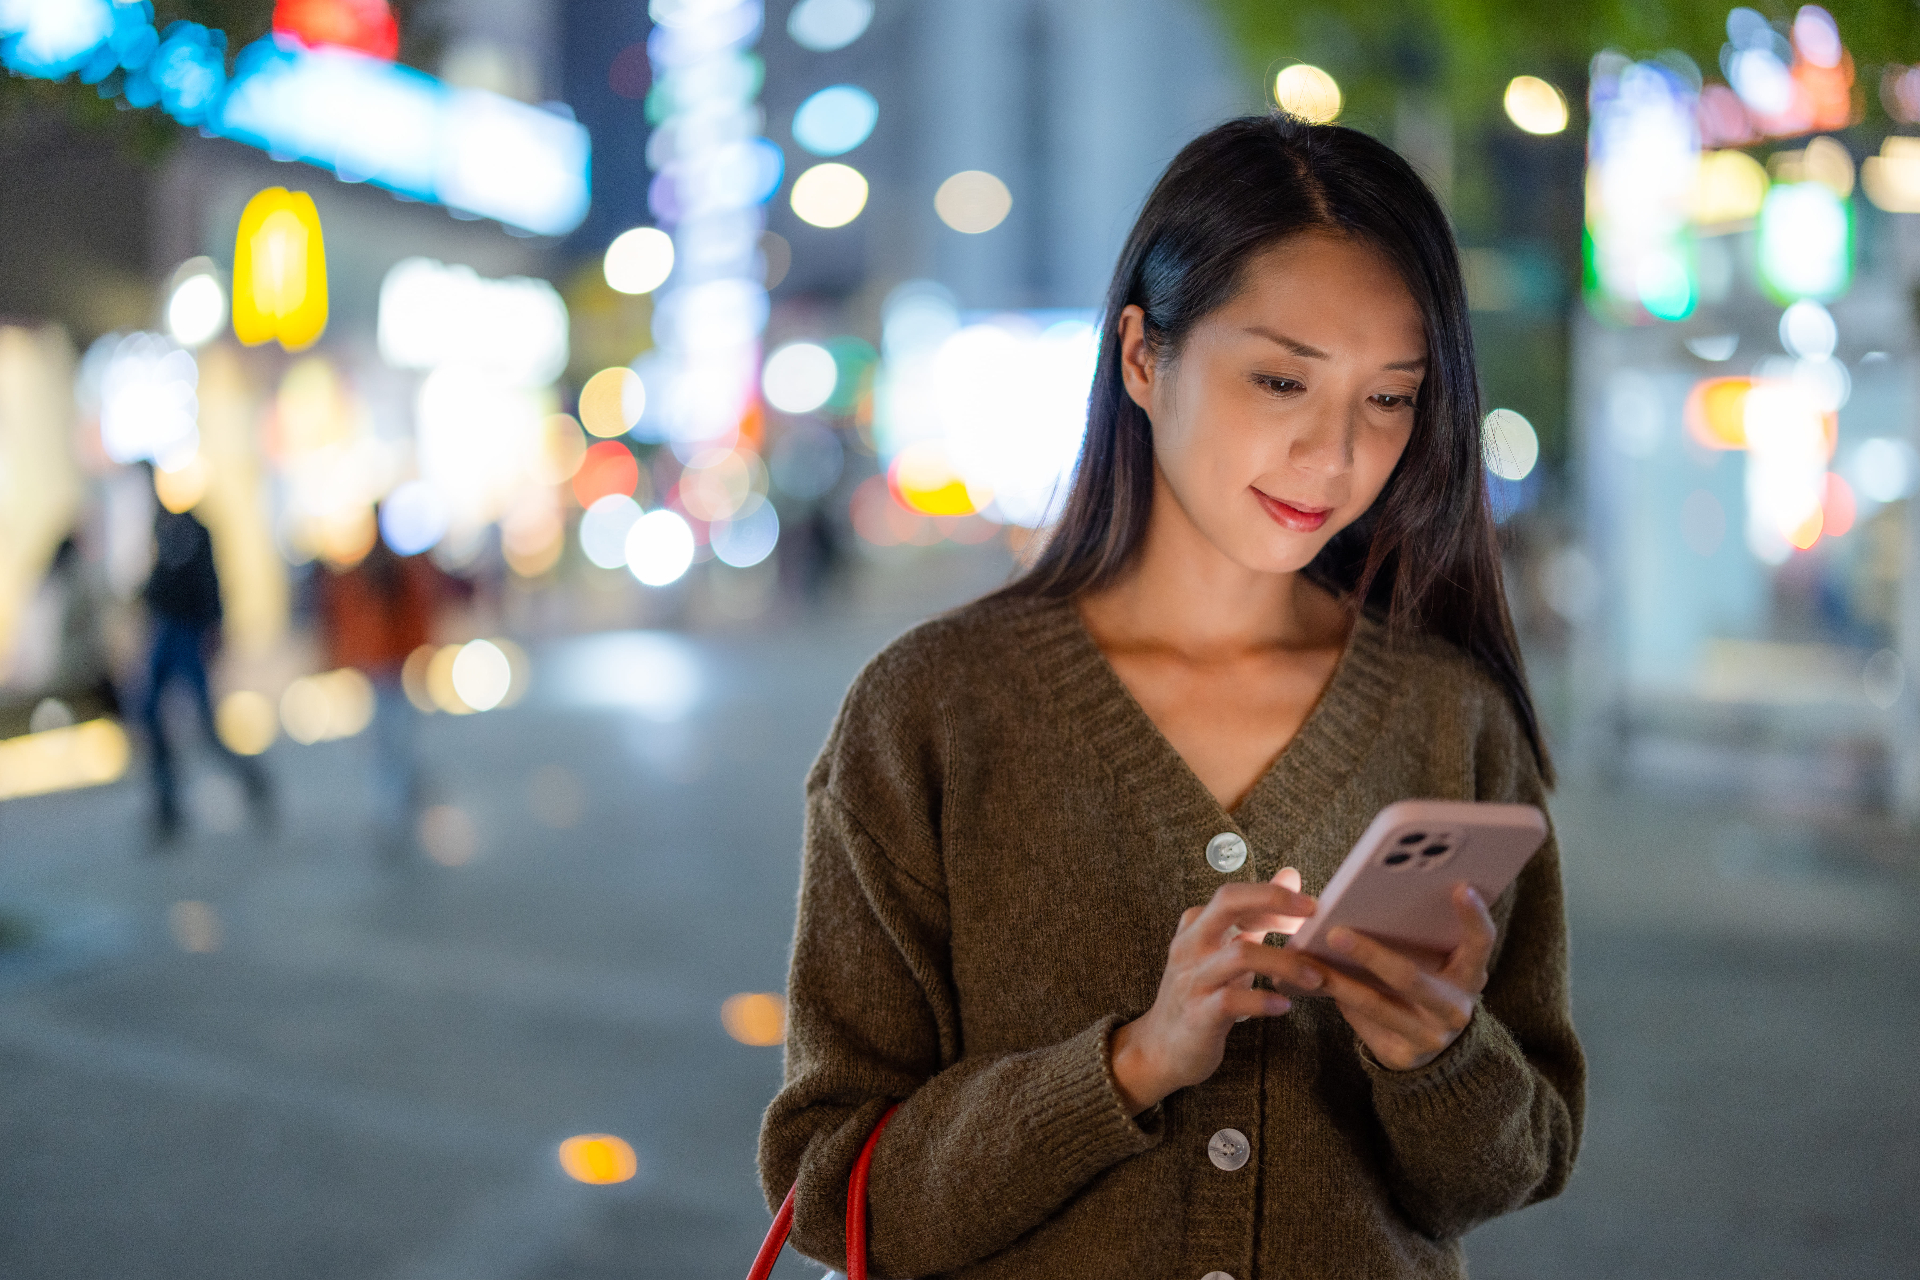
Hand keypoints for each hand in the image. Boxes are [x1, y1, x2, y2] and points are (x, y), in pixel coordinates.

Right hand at [1111, 869, 1325, 1115]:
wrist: (1161, 1047)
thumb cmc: (1202, 992)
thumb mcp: (1225, 948)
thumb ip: (1257, 913)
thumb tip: (1291, 874)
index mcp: (1196, 925)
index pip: (1235, 894)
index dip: (1273, 895)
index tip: (1310, 906)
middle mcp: (1190, 945)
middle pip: (1227, 903)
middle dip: (1273, 901)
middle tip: (1313, 915)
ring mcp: (1192, 979)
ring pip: (1239, 955)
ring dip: (1285, 963)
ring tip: (1316, 976)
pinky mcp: (1198, 1014)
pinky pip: (1232, 1000)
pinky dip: (1264, 1000)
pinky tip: (1285, 1005)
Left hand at [1313, 883, 1494, 1071]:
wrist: (1433, 1048)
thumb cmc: (1427, 985)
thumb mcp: (1436, 965)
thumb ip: (1418, 938)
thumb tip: (1367, 899)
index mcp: (1469, 976)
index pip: (1481, 942)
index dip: (1474, 916)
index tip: (1459, 887)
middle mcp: (1455, 1008)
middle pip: (1409, 977)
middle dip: (1369, 954)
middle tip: (1335, 932)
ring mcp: (1431, 1036)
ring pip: (1376, 1005)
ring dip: (1338, 982)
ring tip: (1308, 962)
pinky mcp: (1403, 1056)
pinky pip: (1363, 1024)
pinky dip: (1338, 1001)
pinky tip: (1312, 983)